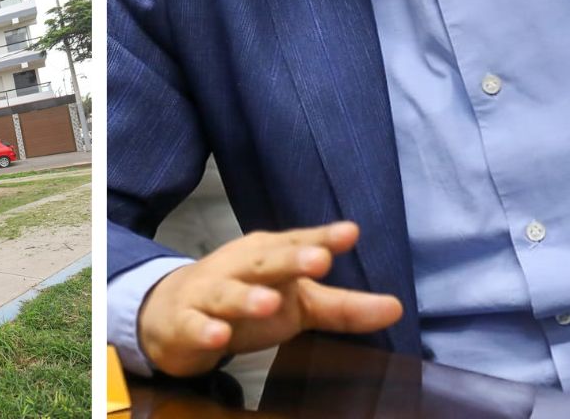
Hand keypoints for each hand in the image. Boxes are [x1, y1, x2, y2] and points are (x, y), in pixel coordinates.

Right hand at [136, 221, 402, 377]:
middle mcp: (238, 268)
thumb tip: (398, 308)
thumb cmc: (244, 300)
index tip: (350, 234)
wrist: (172, 313)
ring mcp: (209, 294)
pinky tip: (219, 335)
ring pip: (227, 294)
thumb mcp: (296, 303)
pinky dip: (205, 329)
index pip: (297, 243)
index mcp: (266, 256)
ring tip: (269, 302)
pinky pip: (195, 325)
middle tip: (319, 259)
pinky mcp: (185, 322)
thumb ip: (343, 307)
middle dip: (290, 259)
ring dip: (246, 297)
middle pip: (264, 261)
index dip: (322, 238)